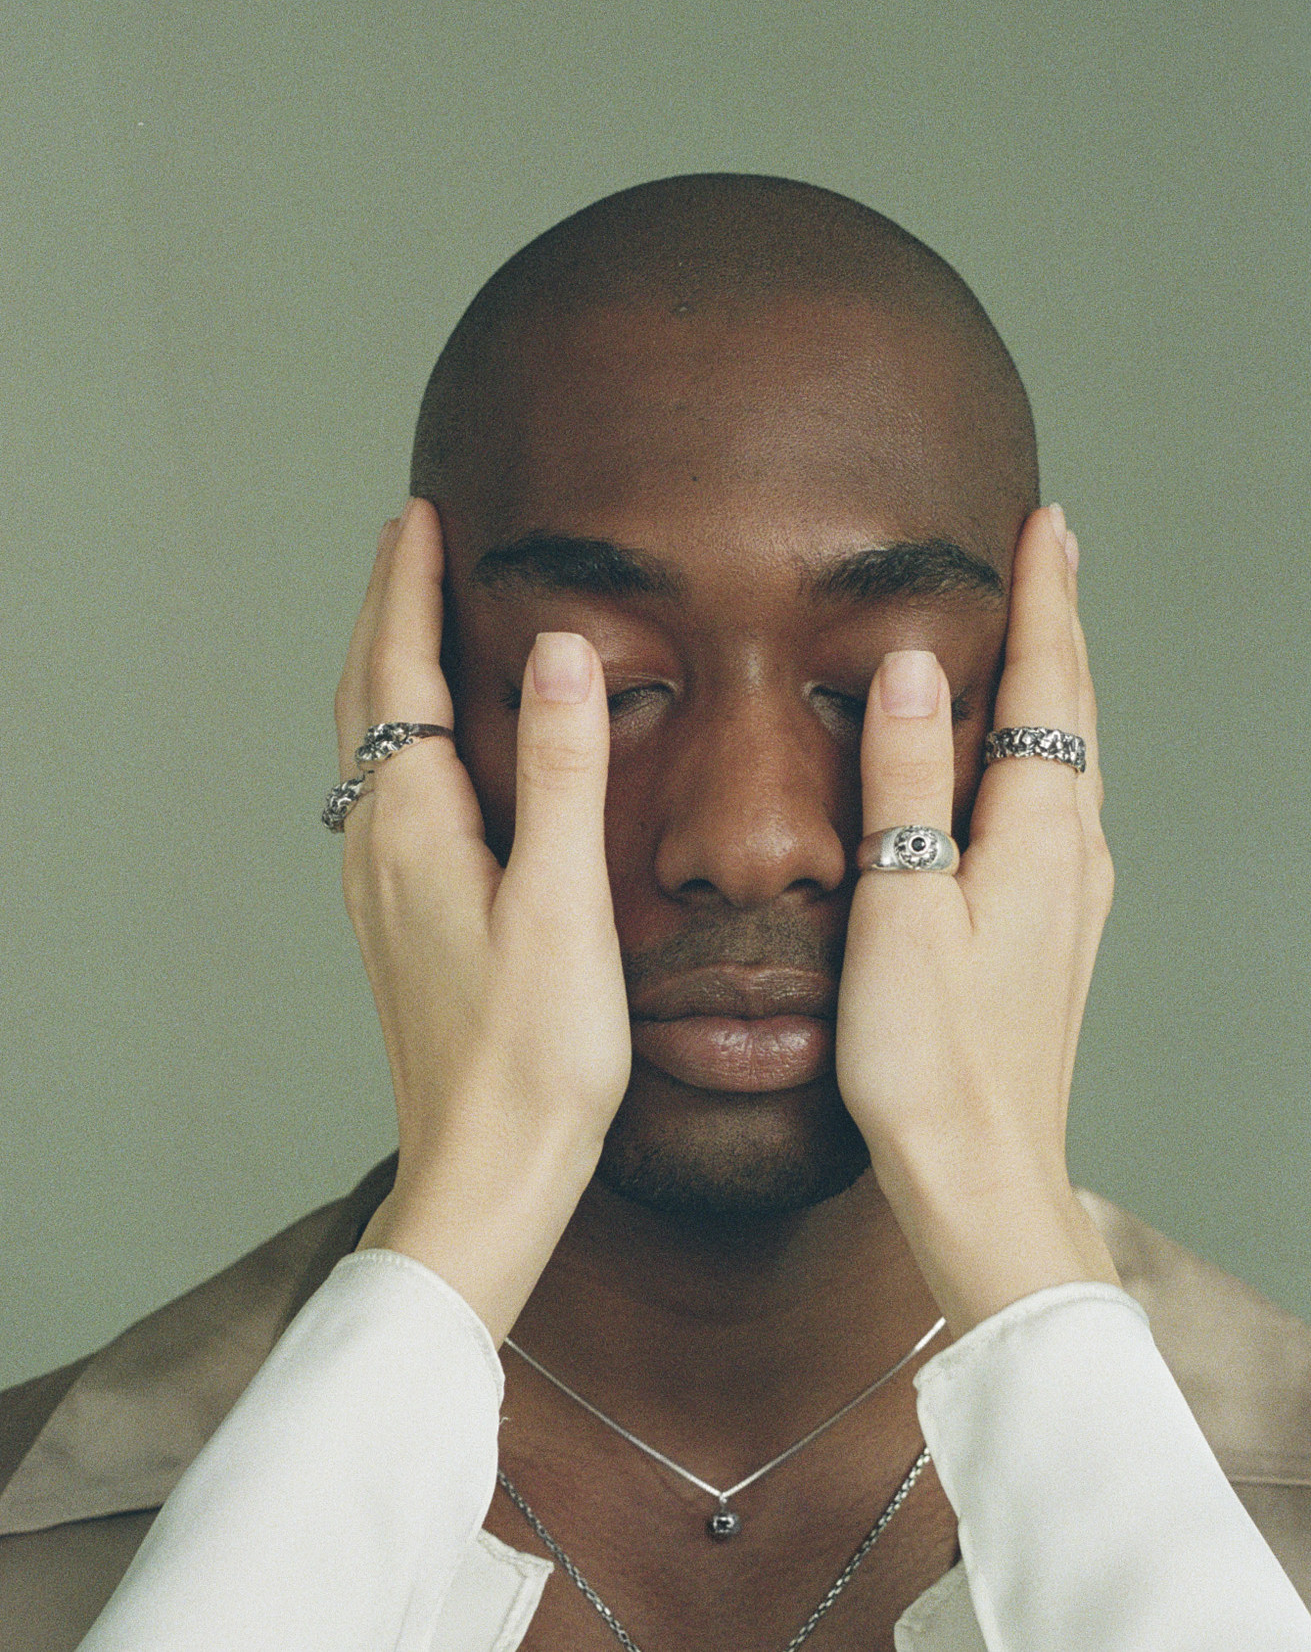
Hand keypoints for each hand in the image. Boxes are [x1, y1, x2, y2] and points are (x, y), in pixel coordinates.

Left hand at [336, 500, 630, 1339]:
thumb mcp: (565, 907)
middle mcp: (380, 850)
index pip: (398, 674)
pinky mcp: (403, 922)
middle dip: (384, 610)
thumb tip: (564, 650)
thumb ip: (567, 774)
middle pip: (366, 699)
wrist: (486, 1172)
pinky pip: (386, 792)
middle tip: (411, 539)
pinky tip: (435, 748)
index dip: (408, 589)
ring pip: (369, 747)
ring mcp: (383, 890)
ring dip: (387, 668)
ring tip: (417, 617)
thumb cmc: (534, 1056)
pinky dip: (402, 732)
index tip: (422, 514)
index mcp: (416, 832)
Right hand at [836, 504, 1118, 1334]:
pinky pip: (1058, 808)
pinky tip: (1020, 764)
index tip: (1044, 525)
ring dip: (1056, 686)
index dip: (1045, 601)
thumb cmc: (928, 1058)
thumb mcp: (899, 908)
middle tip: (1050, 551)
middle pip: (1073, 713)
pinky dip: (1043, 751)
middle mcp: (1072, 856)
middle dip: (1061, 625)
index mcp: (1037, 837)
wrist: (983, 1173)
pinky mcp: (1053, 936)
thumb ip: (903, 784)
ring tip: (1037, 633)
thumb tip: (905, 669)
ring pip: (1069, 760)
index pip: (1048, 686)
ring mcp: (1072, 900)